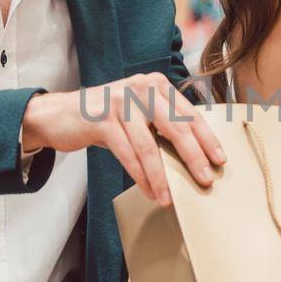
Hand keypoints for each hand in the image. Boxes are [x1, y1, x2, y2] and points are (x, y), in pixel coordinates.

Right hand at [22, 74, 225, 206]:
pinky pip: (128, 153)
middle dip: (193, 157)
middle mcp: (141, 88)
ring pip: (150, 146)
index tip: (220, 159)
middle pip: (176, 127)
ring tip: (170, 197)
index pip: (189, 114)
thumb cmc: (107, 118)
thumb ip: (163, 124)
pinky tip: (150, 191)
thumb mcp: (138, 113)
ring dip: (162, 176)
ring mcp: (121, 102)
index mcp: (157, 84)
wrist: (60, 115)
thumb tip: (194, 155)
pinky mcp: (102, 119)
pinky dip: (140, 176)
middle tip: (205, 180)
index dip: (207, 139)